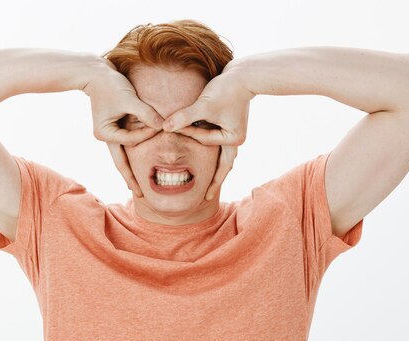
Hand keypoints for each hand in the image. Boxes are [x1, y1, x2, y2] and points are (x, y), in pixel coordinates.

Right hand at [82, 59, 163, 196]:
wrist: (95, 73)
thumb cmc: (111, 84)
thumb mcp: (129, 98)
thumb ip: (146, 113)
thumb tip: (163, 126)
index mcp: (105, 133)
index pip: (131, 140)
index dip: (147, 134)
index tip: (160, 125)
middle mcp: (106, 137)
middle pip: (121, 162)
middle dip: (131, 178)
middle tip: (141, 195)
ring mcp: (109, 134)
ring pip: (122, 157)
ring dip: (130, 171)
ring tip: (137, 188)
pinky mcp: (114, 128)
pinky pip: (125, 146)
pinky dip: (132, 156)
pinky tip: (136, 167)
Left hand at [161, 64, 254, 200]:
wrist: (244, 74)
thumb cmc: (226, 89)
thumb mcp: (204, 104)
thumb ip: (184, 117)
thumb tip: (164, 127)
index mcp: (233, 139)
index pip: (205, 141)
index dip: (189, 134)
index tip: (171, 128)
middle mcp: (235, 140)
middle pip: (224, 166)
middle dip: (214, 181)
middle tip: (206, 199)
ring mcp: (234, 134)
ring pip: (223, 157)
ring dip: (215, 169)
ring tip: (209, 186)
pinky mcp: (230, 126)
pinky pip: (219, 144)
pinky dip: (212, 152)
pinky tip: (208, 161)